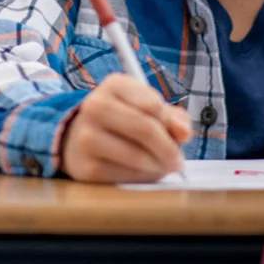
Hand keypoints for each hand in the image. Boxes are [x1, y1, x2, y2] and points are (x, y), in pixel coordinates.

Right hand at [59, 73, 191, 182]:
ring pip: (138, 156)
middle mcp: (95, 106)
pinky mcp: (87, 167)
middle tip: (178, 161)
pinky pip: (126, 177)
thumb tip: (184, 133)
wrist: (79, 138)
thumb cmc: (123, 121)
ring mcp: (87, 137)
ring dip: (158, 167)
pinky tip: (140, 172)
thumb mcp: (146, 108)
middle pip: (145, 129)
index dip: (170, 123)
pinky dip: (141, 178)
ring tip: (160, 166)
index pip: (152, 104)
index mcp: (114, 85)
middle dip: (169, 149)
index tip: (177, 134)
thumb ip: (172, 117)